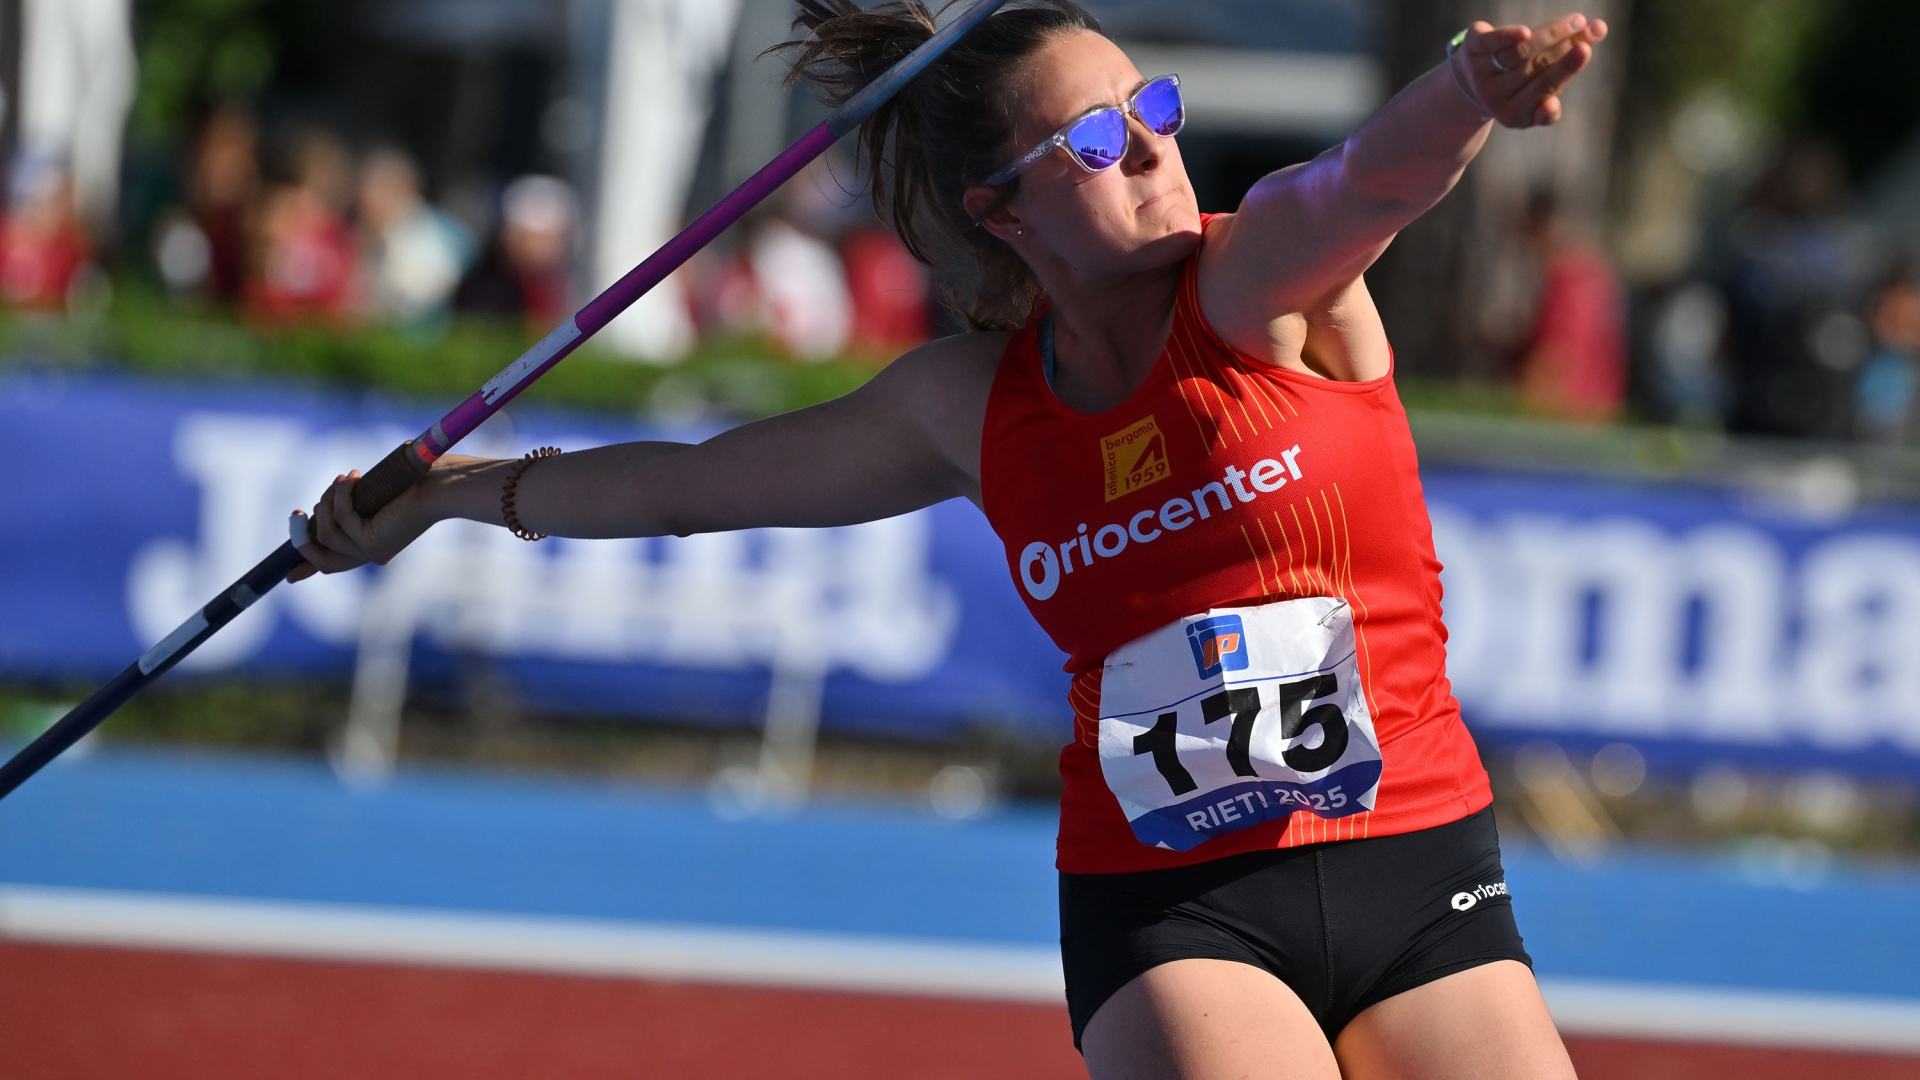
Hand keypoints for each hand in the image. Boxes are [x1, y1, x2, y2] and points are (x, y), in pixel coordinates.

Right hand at [285, 470, 432, 582]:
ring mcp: (372, 552)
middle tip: (297, 512)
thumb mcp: (374, 493)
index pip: (334, 563)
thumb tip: (322, 504)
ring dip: (327, 502)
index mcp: (375, 544)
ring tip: (345, 478)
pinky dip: (341, 495)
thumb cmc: (417, 481)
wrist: (445, 484)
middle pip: (322, 559)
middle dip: (303, 535)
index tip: (289, 575)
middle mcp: (373, 554)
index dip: (308, 567)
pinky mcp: (373, 544)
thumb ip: (351, 503)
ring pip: (326, 534)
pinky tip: (353, 477)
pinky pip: (340, 519)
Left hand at [1453, 13, 1607, 128]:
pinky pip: (1489, 42)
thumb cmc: (1515, 91)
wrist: (1468, 82)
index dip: (1566, 69)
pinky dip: (1507, 36)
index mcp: (1512, 114)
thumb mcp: (1531, 107)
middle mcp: (1493, 95)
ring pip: (1519, 53)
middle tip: (1592, 30)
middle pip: (1535, 67)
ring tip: (1576, 22)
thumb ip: (1546, 112)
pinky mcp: (1471, 48)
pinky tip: (1525, 32)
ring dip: (1550, 34)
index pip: (1544, 88)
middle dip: (1566, 47)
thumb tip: (1551, 107)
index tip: (1586, 50)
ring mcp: (1480, 71)